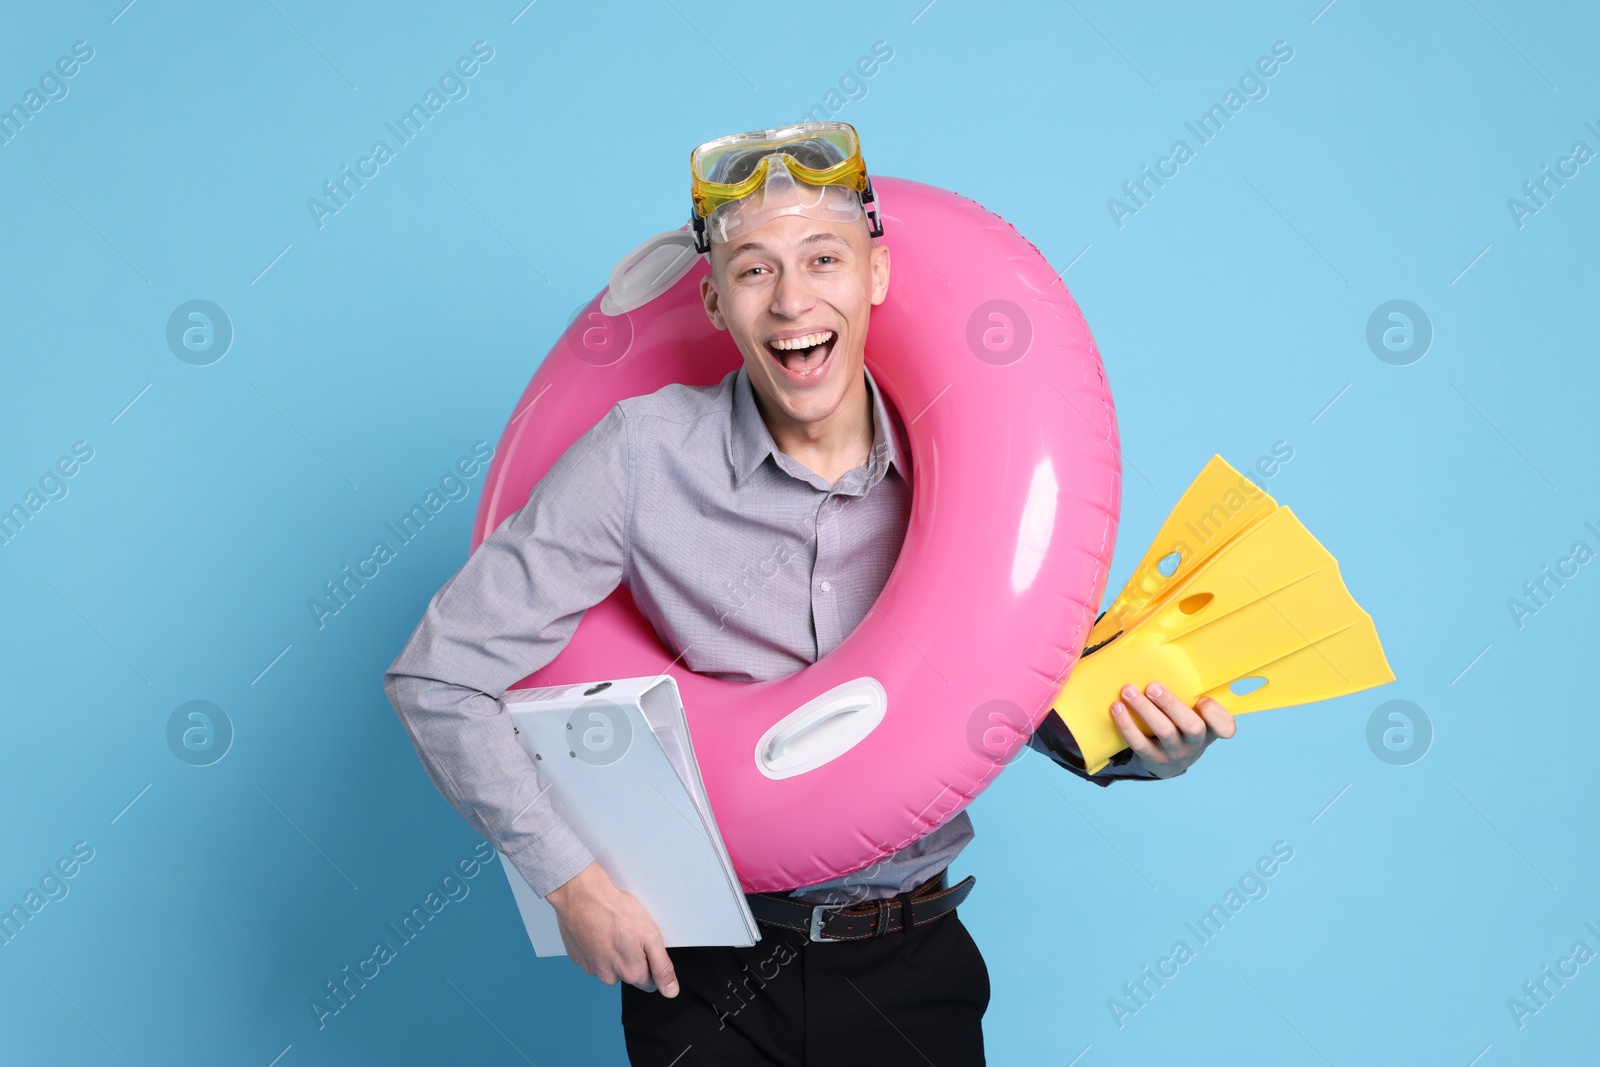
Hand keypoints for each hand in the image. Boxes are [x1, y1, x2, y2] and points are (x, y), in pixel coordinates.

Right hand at [545, 860, 679, 996]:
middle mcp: (608, 976)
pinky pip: (592, 958)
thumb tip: (671, 991)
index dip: (651, 963)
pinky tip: (598, 929)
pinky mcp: (577, 958)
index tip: (645, 944)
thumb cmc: (617, 911)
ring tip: (612, 928)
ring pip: (609, 966)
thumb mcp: (650, 936)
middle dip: (631, 958)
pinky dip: (596, 946)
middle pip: (628, 974)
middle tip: (628, 932)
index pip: (649, 982)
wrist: (583, 896)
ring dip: (612, 952)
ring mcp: (590, 968)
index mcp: (630, 972)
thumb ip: (662, 967)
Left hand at [1111, 682, 1234, 778]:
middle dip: (1172, 704)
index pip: (1225, 726)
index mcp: (1210, 729)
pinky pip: (1138, 743)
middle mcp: (1195, 743)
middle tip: (1153, 686)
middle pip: (1192, 726)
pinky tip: (1117, 708)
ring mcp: (1175, 753)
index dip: (1218, 715)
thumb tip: (1171, 653)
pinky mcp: (1153, 759)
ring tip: (1128, 691)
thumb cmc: (1182, 728)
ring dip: (1144, 709)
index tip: (1204, 700)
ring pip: (1163, 731)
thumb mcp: (1195, 715)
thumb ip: (1192, 694)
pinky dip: (1126, 724)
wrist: (1169, 762)